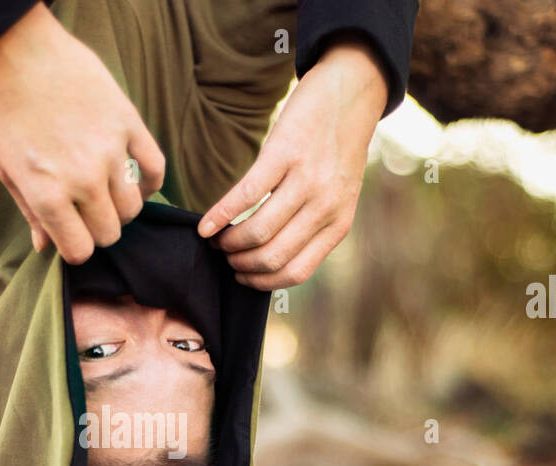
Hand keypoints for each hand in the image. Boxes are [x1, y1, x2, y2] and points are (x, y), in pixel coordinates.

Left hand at [0, 3, 164, 263]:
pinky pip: (155, 168)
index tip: (72, 236)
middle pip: (110, 232)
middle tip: (87, 213)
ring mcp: (110, 152)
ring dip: (121, 208)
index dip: (76, 248)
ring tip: (107, 194)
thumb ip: (31, 211)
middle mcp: (83, 180)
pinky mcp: (128, 124)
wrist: (18, 54)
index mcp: (48, 195)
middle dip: (98, 229)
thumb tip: (45, 246)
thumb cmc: (5, 113)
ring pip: (133, 207)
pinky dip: (150, 182)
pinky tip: (137, 182)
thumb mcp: (6, 170)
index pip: (80, 250)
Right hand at [197, 38, 388, 289]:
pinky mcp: (284, 153)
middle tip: (225, 256)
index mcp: (338, 224)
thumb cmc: (336, 149)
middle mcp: (325, 206)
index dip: (261, 281)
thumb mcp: (339, 196)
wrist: (352, 93)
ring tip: (216, 240)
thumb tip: (272, 260)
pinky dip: (219, 215)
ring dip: (228, 242)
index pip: (295, 272)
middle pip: (272, 256)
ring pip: (258, 232)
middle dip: (240, 264)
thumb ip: (314, 226)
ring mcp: (306, 179)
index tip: (242, 277)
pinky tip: (204, 225)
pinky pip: (245, 195)